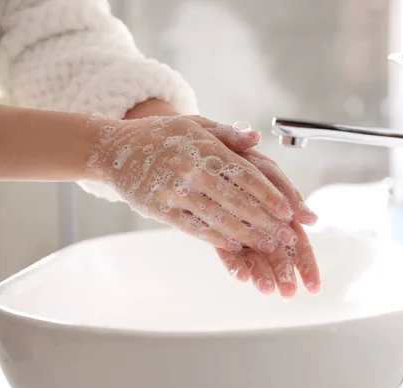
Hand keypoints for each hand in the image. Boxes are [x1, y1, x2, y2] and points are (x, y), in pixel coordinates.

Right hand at [121, 100, 320, 297]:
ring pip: (218, 217)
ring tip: (268, 247)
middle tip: (288, 237)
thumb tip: (257, 138)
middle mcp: (191, 169)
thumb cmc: (161, 136)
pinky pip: (193, 227)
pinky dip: (216, 238)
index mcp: (205, 147)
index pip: (245, 174)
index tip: (290, 211)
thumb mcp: (194, 125)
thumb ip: (227, 134)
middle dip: (266, 221)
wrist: (113, 148)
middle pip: (237, 200)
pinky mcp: (160, 209)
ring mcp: (174, 191)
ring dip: (247, 235)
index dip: (269, 194)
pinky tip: (236, 248)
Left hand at [215, 150, 320, 297]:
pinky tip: (241, 277)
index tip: (313, 284)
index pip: (297, 238)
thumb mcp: (259, 162)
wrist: (186, 147)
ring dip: (262, 274)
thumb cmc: (229, 149)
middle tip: (290, 293)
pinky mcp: (217, 227)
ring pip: (255, 255)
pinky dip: (235, 264)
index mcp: (275, 202)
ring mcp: (239, 223)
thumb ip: (279, 182)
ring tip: (266, 290)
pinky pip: (227, 251)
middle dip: (286, 273)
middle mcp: (259, 215)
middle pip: (279, 252)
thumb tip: (308, 214)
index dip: (306, 261)